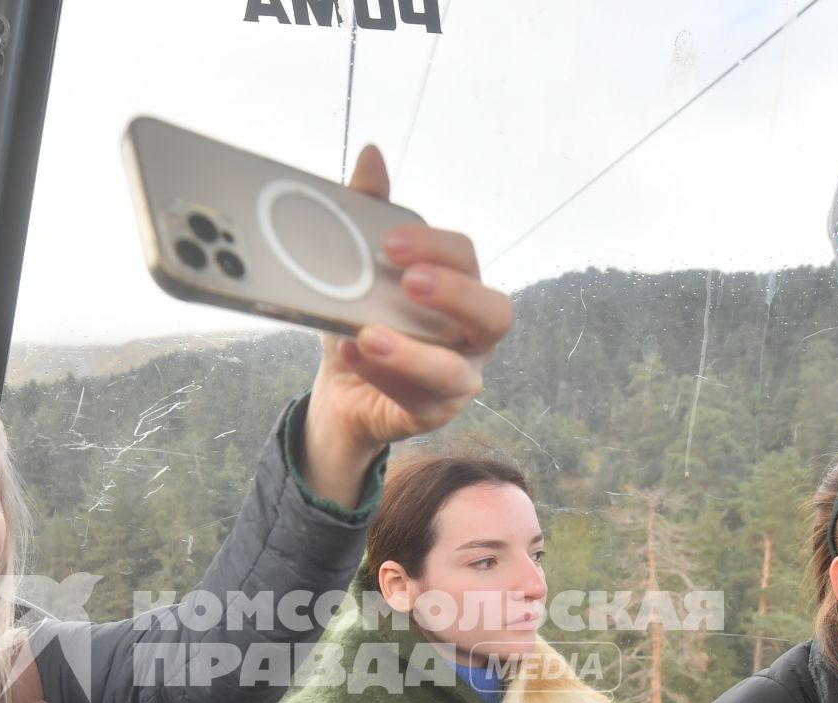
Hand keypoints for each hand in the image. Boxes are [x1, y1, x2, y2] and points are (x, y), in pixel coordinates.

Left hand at [300, 143, 513, 504]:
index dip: (437, 247)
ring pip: (456, 371)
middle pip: (495, 314)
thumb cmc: (362, 322)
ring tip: (367, 334)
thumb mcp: (356, 270)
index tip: (391, 241)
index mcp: (460, 289)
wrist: (342, 392)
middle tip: (409, 283)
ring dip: (412, 352)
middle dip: (455, 296)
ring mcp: (459, 379)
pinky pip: (417, 402)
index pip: (467, 259)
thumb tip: (371, 154)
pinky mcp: (433, 414)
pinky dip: (382, 377)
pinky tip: (350, 355)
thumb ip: (367, 215)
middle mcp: (472, 335)